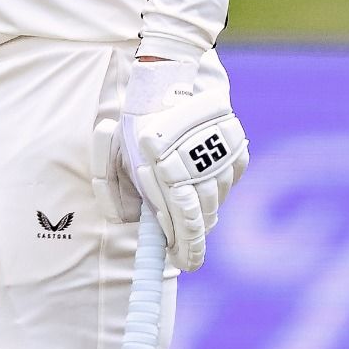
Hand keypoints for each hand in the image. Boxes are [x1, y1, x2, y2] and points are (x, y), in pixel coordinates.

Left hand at [117, 59, 247, 271]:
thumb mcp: (113, 159)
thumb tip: (138, 224)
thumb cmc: (134, 126)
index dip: (187, 248)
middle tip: (182, 245)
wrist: (166, 84)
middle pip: (203, 216)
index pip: (184, 222)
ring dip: (203, 210)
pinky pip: (229, 181)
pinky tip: (201, 182)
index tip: (184, 263)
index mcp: (165, 170)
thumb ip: (117, 193)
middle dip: (192, 234)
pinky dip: (217, 188)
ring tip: (188, 206)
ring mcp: (220, 157)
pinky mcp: (235, 147)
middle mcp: (196, 166)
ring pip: (217, 200)